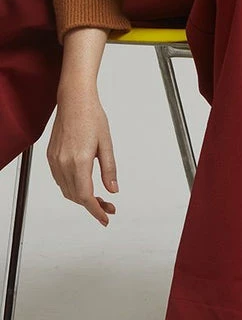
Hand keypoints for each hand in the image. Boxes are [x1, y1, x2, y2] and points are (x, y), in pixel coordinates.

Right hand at [47, 87, 118, 226]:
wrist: (75, 101)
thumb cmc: (92, 117)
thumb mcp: (107, 144)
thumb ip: (109, 169)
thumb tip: (113, 190)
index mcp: (80, 161)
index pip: (85, 196)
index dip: (96, 210)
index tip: (105, 218)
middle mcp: (64, 163)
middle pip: (76, 196)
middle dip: (92, 206)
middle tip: (109, 207)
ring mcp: (55, 160)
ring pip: (66, 190)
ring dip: (82, 198)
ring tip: (99, 198)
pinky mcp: (51, 156)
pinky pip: (60, 180)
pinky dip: (72, 188)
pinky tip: (84, 185)